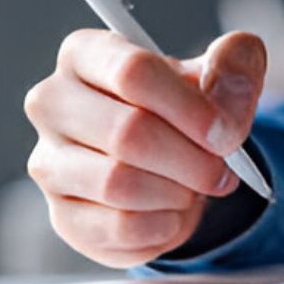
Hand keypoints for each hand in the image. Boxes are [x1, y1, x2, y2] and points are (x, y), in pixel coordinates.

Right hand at [24, 30, 266, 267]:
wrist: (173, 162)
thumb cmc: (186, 107)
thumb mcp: (222, 71)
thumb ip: (234, 63)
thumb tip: (225, 97)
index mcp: (85, 54)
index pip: (133, 72)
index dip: (190, 107)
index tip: (226, 133)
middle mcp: (52, 104)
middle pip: (127, 133)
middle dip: (192, 160)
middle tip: (221, 171)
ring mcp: (49, 163)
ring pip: (119, 185)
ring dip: (177, 193)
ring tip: (193, 187)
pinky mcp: (63, 217)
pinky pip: (119, 229)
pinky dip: (163, 226)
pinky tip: (172, 212)